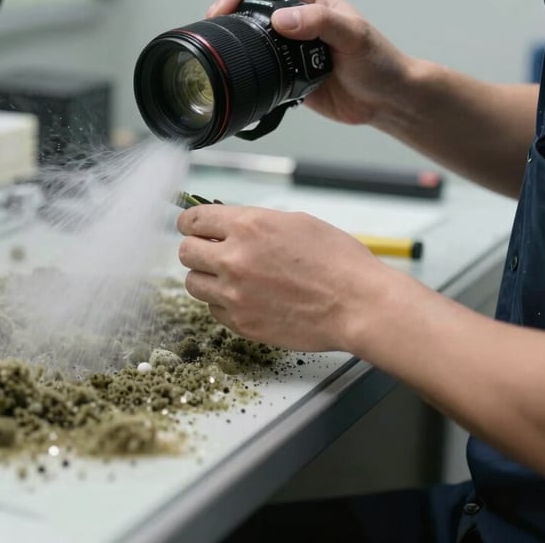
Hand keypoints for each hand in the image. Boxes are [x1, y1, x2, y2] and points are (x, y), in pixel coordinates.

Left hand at [176, 203, 396, 351]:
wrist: (358, 304)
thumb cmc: (337, 261)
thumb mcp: (295, 222)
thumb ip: (254, 223)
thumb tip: (227, 226)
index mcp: (247, 226)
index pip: (192, 220)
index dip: (190, 222)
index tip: (192, 227)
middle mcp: (233, 259)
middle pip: (185, 252)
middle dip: (197, 249)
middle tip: (211, 251)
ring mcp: (235, 295)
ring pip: (193, 283)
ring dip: (207, 277)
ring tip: (230, 277)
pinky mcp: (242, 324)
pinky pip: (214, 310)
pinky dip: (223, 303)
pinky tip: (247, 298)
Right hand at [207, 0, 412, 126]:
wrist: (385, 100)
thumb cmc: (378, 62)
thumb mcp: (353, 35)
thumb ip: (319, 22)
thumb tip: (280, 19)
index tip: (222, 8)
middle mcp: (296, 19)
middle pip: (248, 9)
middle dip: (226, 15)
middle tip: (213, 31)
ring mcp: (289, 48)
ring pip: (250, 40)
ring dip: (233, 44)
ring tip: (219, 53)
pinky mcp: (287, 74)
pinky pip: (259, 69)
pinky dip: (246, 71)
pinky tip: (239, 75)